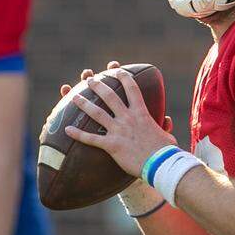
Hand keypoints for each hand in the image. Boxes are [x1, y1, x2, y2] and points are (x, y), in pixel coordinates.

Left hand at [63, 63, 176, 177]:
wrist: (161, 164)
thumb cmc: (166, 151)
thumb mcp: (167, 135)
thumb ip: (164, 126)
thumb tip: (167, 121)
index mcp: (141, 113)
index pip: (132, 89)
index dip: (124, 78)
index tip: (117, 70)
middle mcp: (128, 118)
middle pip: (110, 97)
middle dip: (98, 85)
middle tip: (89, 79)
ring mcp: (118, 131)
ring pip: (97, 113)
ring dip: (84, 104)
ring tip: (74, 96)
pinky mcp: (112, 145)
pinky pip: (91, 138)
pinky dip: (78, 134)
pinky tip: (67, 130)